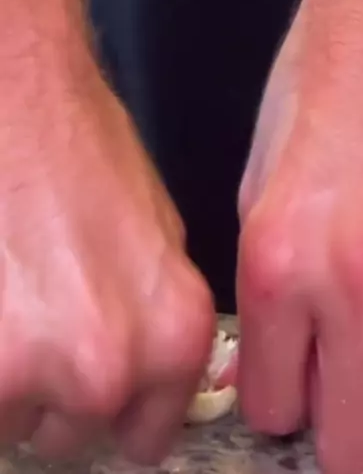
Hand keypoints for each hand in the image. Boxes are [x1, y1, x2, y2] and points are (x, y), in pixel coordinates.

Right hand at [0, 61, 213, 461]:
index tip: (93, 396)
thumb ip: (155, 324)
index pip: (147, 435)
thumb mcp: (157, 241)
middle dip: (56, 391)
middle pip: (76, 433)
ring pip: (15, 422)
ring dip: (10, 380)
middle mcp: (113, 365)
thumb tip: (141, 375)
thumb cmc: (83, 152)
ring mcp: (36, 371)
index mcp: (173, 335)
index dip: (114, 413)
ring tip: (13, 298)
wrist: (24, 100)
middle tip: (40, 318)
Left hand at [237, 0, 362, 473]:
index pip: (278, 407)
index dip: (280, 404)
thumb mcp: (254, 191)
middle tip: (341, 394)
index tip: (288, 384)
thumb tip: (272, 372)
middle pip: (360, 439)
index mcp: (280, 259)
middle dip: (343, 433)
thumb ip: (264, 295)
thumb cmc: (310, 97)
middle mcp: (359, 276)